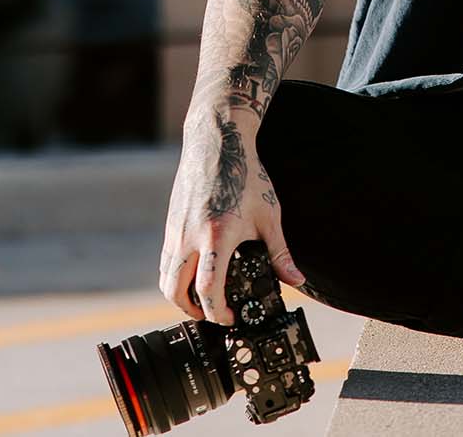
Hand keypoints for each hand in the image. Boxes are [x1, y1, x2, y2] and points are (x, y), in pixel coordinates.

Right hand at [159, 102, 303, 326]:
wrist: (217, 144)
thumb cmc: (245, 176)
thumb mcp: (269, 216)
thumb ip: (280, 253)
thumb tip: (296, 280)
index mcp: (217, 237)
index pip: (208, 289)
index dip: (217, 311)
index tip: (230, 317)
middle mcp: (190, 237)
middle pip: (176, 291)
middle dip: (192, 310)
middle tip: (211, 314)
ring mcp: (176, 231)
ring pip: (166, 277)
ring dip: (179, 295)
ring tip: (201, 299)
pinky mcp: (171, 223)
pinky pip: (166, 260)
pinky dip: (175, 275)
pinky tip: (193, 273)